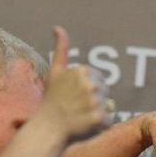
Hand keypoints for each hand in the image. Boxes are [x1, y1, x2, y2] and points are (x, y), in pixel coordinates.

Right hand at [43, 26, 111, 140]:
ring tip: (80, 117)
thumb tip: (58, 27)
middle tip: (76, 109)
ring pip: (108, 106)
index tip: (73, 97)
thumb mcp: (55, 72)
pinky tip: (84, 126)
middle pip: (105, 92)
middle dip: (94, 101)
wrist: (47, 129)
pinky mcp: (99, 118)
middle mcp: (90, 84)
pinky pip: (108, 121)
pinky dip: (99, 126)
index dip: (88, 91)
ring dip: (97, 113)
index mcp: (82, 70)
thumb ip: (61, 50)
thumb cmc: (52, 100)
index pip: (99, 80)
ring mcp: (95, 101)